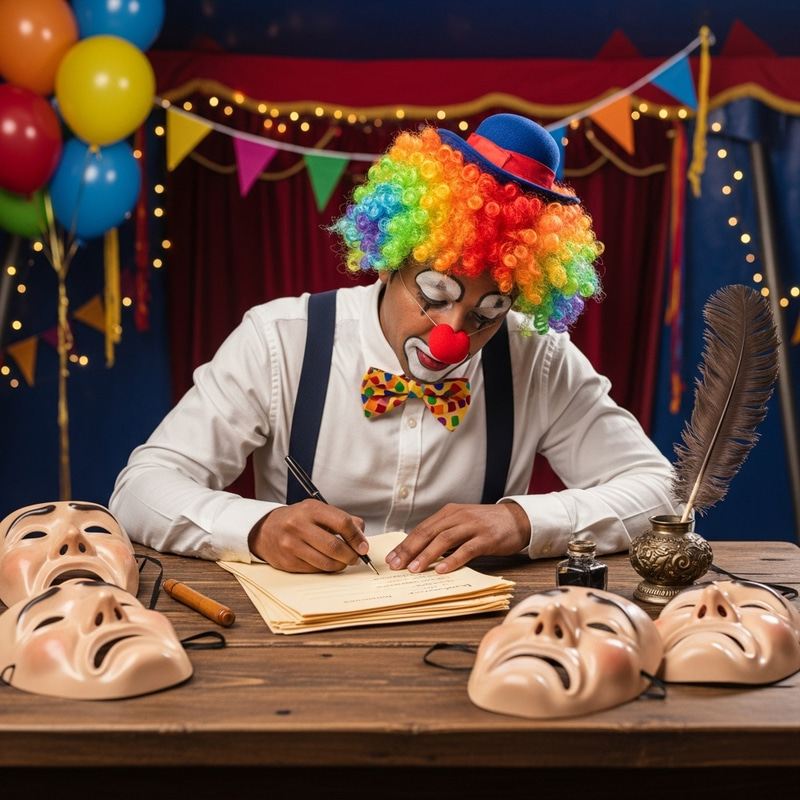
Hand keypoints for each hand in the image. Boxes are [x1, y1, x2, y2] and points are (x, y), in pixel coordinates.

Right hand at [248, 500, 367, 572]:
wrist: (265, 530)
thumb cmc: (297, 519)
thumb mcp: (317, 511)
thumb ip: (341, 519)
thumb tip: (361, 536)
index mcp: (310, 509)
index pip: (342, 522)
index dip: (357, 537)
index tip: (363, 546)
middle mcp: (298, 525)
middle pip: (334, 546)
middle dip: (351, 555)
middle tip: (356, 557)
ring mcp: (291, 545)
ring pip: (326, 562)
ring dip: (341, 564)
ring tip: (344, 561)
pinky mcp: (287, 562)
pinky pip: (315, 570)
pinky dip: (326, 569)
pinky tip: (328, 563)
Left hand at [385, 502, 530, 573]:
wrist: (517, 518)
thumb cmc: (487, 524)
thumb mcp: (462, 523)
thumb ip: (444, 533)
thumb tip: (420, 552)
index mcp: (448, 513)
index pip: (421, 529)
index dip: (405, 544)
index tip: (391, 558)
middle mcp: (458, 516)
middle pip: (428, 533)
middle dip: (409, 550)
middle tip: (395, 565)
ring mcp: (472, 526)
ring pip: (444, 540)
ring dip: (426, 555)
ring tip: (414, 569)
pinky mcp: (486, 538)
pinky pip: (466, 549)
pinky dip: (452, 560)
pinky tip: (441, 570)